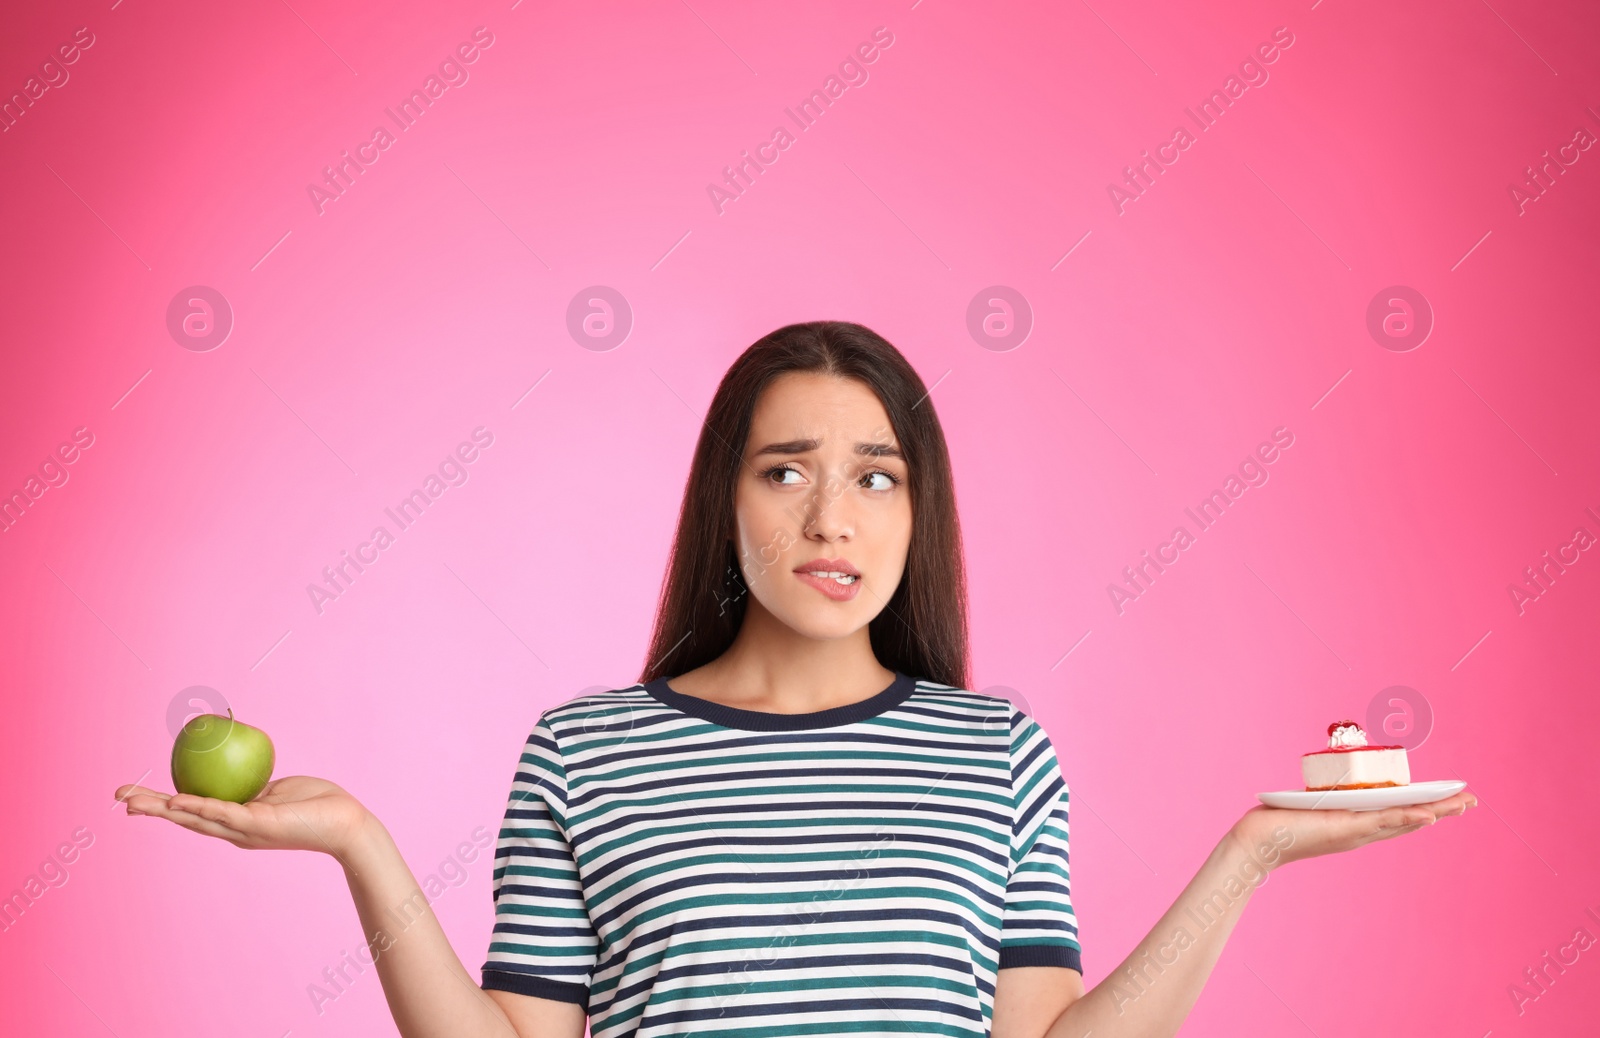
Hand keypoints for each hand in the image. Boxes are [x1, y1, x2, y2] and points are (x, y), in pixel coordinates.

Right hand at [113, 776, 373, 860]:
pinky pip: (223, 813)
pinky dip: (198, 806)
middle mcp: (235, 829)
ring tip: (133, 801)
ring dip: (162, 808)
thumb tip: (242, 771)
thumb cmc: (318, 803)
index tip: (137, 794)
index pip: (193, 811)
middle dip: (150, 807)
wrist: (346, 823)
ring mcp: (244, 830)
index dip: (164, 803)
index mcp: (238, 820)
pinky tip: (176, 799)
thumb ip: (257, 787)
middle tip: (118, 796)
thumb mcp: (279, 789)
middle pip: (184, 817)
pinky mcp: (258, 825)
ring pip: (195, 818)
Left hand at [1230, 789, 1477, 869]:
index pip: (1399, 816)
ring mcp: (1356, 831)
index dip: (1426, 809)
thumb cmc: (1279, 825)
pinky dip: (1404, 817)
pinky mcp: (1345, 828)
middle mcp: (1361, 831)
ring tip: (1462, 804)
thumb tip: (1328, 785)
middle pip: (1410, 820)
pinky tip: (1427, 814)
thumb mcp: (1311, 807)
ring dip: (1434, 812)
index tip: (1451, 800)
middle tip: (1471, 801)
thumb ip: (1324, 799)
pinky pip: (1380, 821)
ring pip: (1402, 820)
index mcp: (1357, 825)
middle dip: (1442, 810)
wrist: (1258, 843)